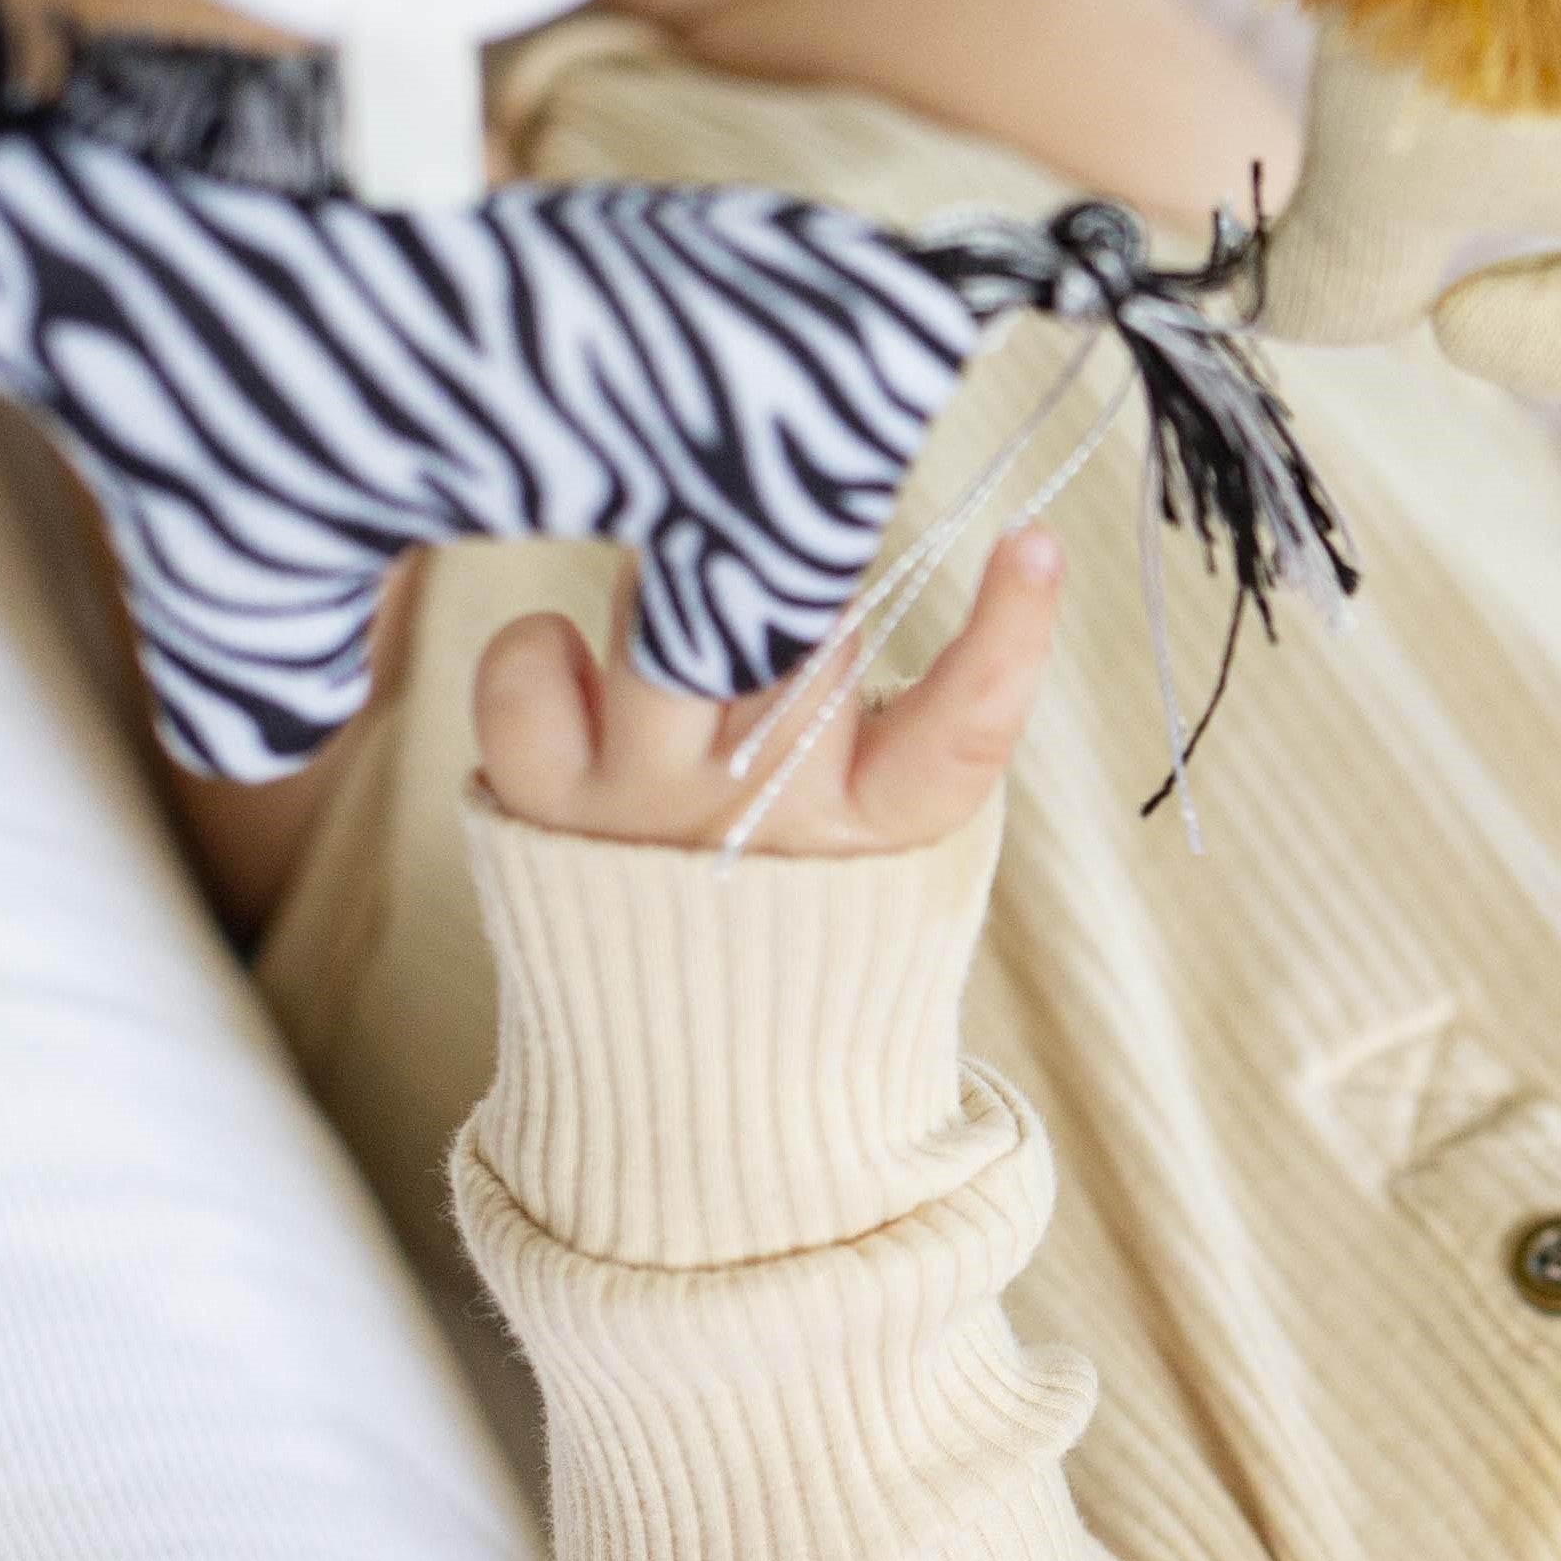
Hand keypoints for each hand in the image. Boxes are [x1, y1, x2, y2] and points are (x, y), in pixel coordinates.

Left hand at [471, 529, 1062, 856]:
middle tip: (777, 579)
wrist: (674, 1036)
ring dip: (678, 593)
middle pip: (790, 639)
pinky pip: (527, 668)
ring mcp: (641, 812)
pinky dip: (542, 649)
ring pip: (667, 627)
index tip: (1033, 539)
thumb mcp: (870, 804)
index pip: (959, 731)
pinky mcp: (538, 800)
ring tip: (684, 625)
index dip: (1006, 634)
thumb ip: (871, 686)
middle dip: (790, 580)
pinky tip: (574, 676)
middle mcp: (758, 822)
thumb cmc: (791, 871)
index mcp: (875, 824)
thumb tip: (823, 524)